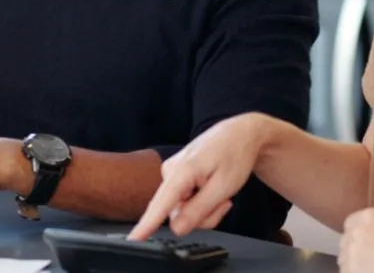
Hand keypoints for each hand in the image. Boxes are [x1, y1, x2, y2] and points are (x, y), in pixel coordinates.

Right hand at [128, 113, 271, 239]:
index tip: (134, 238)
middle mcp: (170, 171)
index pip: (161, 203)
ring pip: (182, 211)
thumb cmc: (234, 155)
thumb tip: (177, 229)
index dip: (147, 224)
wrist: (239, 135)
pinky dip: (202, 202)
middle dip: (203, 215)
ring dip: (205, 209)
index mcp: (182, 171)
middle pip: (178, 215)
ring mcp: (172, 174)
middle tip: (223, 202)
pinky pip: (185, 202)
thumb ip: (199, 210)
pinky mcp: (176, 177)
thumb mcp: (223, 187)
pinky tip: (212, 189)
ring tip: (220, 193)